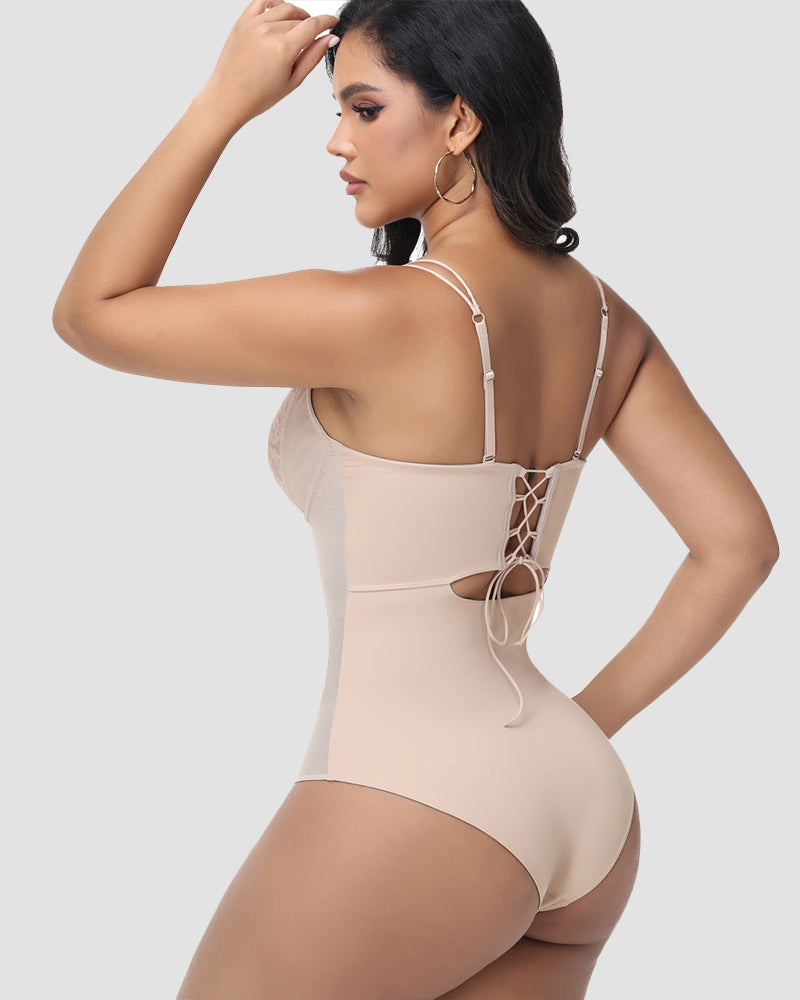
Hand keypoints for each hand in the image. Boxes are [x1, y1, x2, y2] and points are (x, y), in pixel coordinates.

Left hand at [196, 1, 339, 130]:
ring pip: (284, 9)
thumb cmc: (259, 96)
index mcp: (282, 49)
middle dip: (309, 26)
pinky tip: (281, 11)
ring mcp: (253, 24)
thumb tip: (330, 38)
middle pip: (299, 19)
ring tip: (298, 28)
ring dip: (296, 15)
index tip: (333, 21)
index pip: (312, 25)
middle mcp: (267, 32)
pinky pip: (262, 1)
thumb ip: (313, 56)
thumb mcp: (293, 81)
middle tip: (311, 38)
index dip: (327, 21)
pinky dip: (275, 3)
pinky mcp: (242, 22)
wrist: (228, 98)